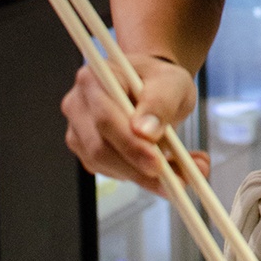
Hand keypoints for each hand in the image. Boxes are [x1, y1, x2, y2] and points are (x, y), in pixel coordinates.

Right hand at [61, 53, 209, 195]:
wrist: (154, 86)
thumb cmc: (161, 80)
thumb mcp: (172, 82)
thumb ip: (161, 102)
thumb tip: (146, 133)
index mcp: (94, 79)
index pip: (105, 117)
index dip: (130, 144)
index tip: (157, 163)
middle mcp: (79, 105)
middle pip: (99, 148)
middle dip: (138, 168)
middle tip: (174, 181)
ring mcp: (79, 131)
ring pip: (104, 165)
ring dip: (143, 176)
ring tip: (181, 175)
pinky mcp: (87, 152)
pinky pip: (110, 172)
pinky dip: (141, 177)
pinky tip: (167, 173)